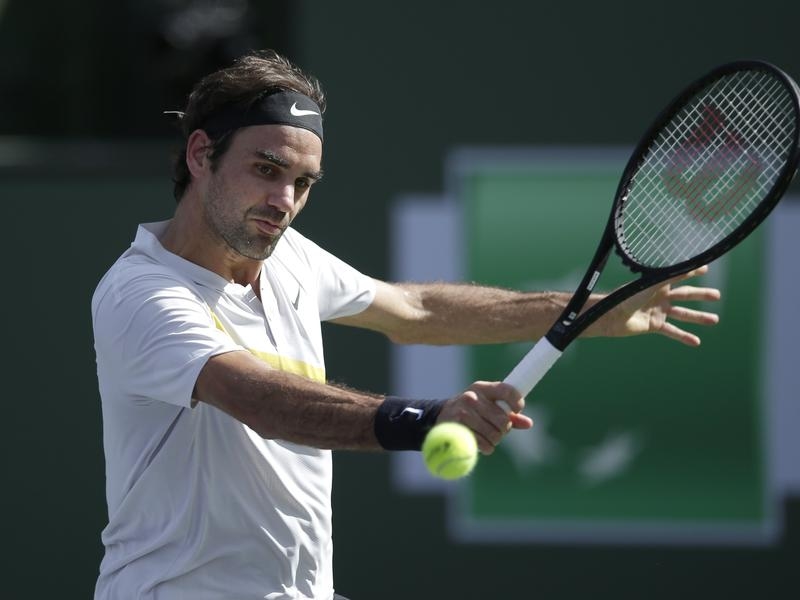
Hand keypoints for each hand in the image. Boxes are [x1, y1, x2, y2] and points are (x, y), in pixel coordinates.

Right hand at [437, 381, 532, 454]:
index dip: (517, 402)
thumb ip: (509, 413)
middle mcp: (472, 397)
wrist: (440, 416)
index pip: (507, 390)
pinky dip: (488, 448)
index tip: (517, 410)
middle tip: (498, 429)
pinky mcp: (458, 427)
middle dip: (504, 429)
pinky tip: (483, 444)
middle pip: (503, 419)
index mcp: (483, 388)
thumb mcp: (487, 406)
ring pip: (495, 434)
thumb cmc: (470, 411)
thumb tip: (529, 423)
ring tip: (488, 436)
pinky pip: (484, 443)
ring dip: (495, 439)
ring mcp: (464, 411)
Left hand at [588, 265, 720, 344]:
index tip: (706, 268)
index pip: (679, 276)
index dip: (692, 271)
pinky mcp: (654, 325)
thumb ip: (670, 276)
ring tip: (715, 320)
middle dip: (701, 295)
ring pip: (682, 314)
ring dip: (698, 317)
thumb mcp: (652, 284)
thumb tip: (690, 265)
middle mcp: (659, 296)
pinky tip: (696, 341)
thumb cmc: (629, 296)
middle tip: (717, 296)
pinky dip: (684, 336)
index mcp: (658, 283)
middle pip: (685, 295)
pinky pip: (672, 331)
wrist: (613, 315)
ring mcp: (658, 311)